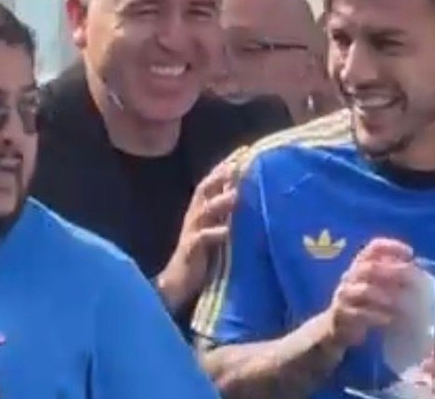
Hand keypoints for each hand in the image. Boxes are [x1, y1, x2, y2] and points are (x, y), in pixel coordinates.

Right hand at [156, 153, 241, 310]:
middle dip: (221, 176)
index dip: (227, 165)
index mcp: (202, 208)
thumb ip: (232, 213)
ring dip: (219, 202)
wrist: (178, 284)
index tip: (246, 151)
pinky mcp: (190, 251)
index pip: (214, 180)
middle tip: (239, 166)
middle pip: (205, 189)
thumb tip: (256, 195)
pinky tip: (227, 231)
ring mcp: (191, 232)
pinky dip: (214, 233)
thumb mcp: (220, 229)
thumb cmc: (205, 255)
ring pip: (203, 211)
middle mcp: (195, 216)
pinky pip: (201, 239)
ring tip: (236, 195)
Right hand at [324, 238, 413, 347]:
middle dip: (393, 272)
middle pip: (369, 267)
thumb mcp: (378, 288)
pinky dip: (375, 316)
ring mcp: (343, 295)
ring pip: (364, 291)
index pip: (373, 248)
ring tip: (401, 304)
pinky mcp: (341, 315)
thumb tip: (420, 275)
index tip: (410, 253)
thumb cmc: (365, 304)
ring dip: (385, 296)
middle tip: (411, 280)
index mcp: (360, 265)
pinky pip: (358, 314)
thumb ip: (394, 279)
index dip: (391, 247)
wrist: (338, 328)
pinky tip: (388, 320)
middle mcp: (350, 276)